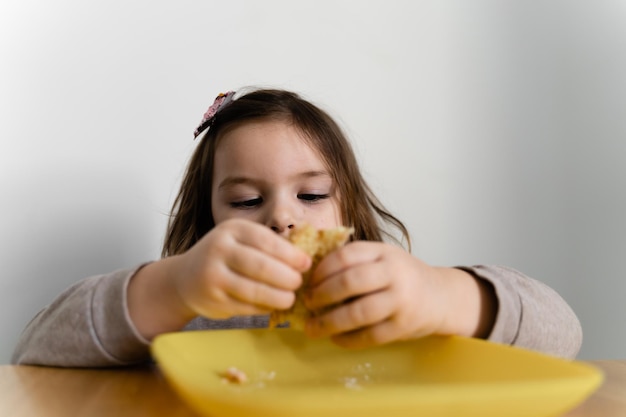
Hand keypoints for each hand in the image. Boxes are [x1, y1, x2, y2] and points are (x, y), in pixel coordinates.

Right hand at [170, 218, 310, 318]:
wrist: (185, 279)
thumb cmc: (225, 257)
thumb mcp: (241, 240)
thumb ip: (269, 244)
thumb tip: (307, 254)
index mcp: (232, 229)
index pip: (266, 241)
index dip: (290, 254)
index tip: (306, 263)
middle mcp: (219, 249)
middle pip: (261, 266)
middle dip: (287, 277)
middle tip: (299, 283)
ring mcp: (213, 276)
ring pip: (254, 290)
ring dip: (278, 297)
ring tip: (290, 298)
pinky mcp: (213, 300)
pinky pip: (246, 306)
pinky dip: (264, 308)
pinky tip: (273, 306)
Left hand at [303, 241, 491, 347]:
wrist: (441, 297)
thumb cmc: (403, 277)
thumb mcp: (383, 258)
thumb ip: (355, 262)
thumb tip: (310, 277)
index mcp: (384, 252)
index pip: (345, 256)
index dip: (321, 270)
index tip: (309, 282)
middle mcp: (394, 273)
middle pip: (350, 282)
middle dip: (322, 295)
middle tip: (307, 303)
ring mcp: (401, 300)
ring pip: (358, 313)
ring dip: (329, 322)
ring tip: (313, 328)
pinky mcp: (403, 326)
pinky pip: (369, 336)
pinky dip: (348, 340)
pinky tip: (335, 339)